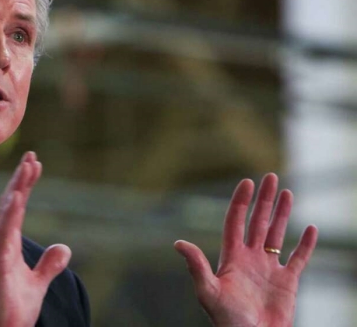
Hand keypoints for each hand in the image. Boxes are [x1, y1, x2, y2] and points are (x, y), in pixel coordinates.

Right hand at [0, 152, 71, 326]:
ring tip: (27, 168)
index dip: (26, 184)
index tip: (35, 164)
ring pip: (7, 212)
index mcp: (9, 243)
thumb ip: (49, 265)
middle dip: (22, 179)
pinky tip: (17, 196)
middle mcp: (1, 242)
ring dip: (17, 189)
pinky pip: (3, 232)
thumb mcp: (38, 283)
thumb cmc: (13, 308)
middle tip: (32, 156)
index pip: (18, 207)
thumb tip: (64, 249)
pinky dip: (10, 213)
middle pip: (12, 203)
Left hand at [174, 173, 317, 326]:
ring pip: (276, 234)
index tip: (247, 182)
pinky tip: (310, 228)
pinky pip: (298, 258)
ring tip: (287, 192)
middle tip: (270, 176)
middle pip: (257, 221)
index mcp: (232, 257)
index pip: (236, 221)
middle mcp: (250, 258)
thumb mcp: (208, 291)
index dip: (241, 201)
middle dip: (263, 199)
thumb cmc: (227, 320)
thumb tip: (178, 242)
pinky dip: (306, 244)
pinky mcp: (287, 283)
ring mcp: (269, 269)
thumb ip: (196, 266)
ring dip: (281, 214)